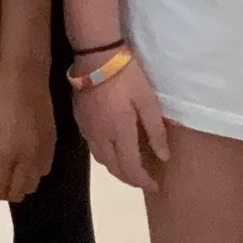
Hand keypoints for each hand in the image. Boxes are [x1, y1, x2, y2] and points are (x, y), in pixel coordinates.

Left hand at [0, 61, 55, 210]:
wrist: (26, 72)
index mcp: (6, 153)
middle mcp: (29, 158)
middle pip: (14, 194)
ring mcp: (43, 153)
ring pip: (30, 187)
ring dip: (12, 187)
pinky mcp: (52, 145)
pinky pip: (41, 173)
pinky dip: (28, 177)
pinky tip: (17, 162)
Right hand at [73, 54, 168, 191]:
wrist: (96, 56)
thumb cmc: (127, 76)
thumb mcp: (148, 101)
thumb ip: (155, 131)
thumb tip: (163, 157)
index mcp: (120, 133)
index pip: (130, 168)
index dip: (143, 181)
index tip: (154, 186)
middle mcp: (101, 136)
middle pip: (113, 168)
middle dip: (129, 179)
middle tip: (143, 180)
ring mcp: (87, 128)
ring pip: (101, 159)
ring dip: (116, 168)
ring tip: (129, 167)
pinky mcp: (79, 119)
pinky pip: (92, 146)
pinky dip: (105, 154)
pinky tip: (112, 146)